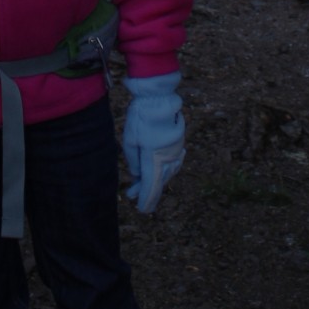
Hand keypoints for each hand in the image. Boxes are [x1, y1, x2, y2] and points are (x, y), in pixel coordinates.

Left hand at [123, 72, 184, 213]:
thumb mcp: (130, 141)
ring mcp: (175, 151)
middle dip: (149, 192)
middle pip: (159, 181)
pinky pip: (173, 163)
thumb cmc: (141, 119)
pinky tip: (162, 173)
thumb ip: (134, 161)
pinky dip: (165, 170)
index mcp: (154, 160)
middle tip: (139, 201)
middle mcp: (168, 159)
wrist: (158, 99)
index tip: (142, 210)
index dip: (146, 199)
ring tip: (143, 187)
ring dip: (156, 181)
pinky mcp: (178, 144)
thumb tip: (139, 175)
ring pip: (167, 173)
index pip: (151, 186)